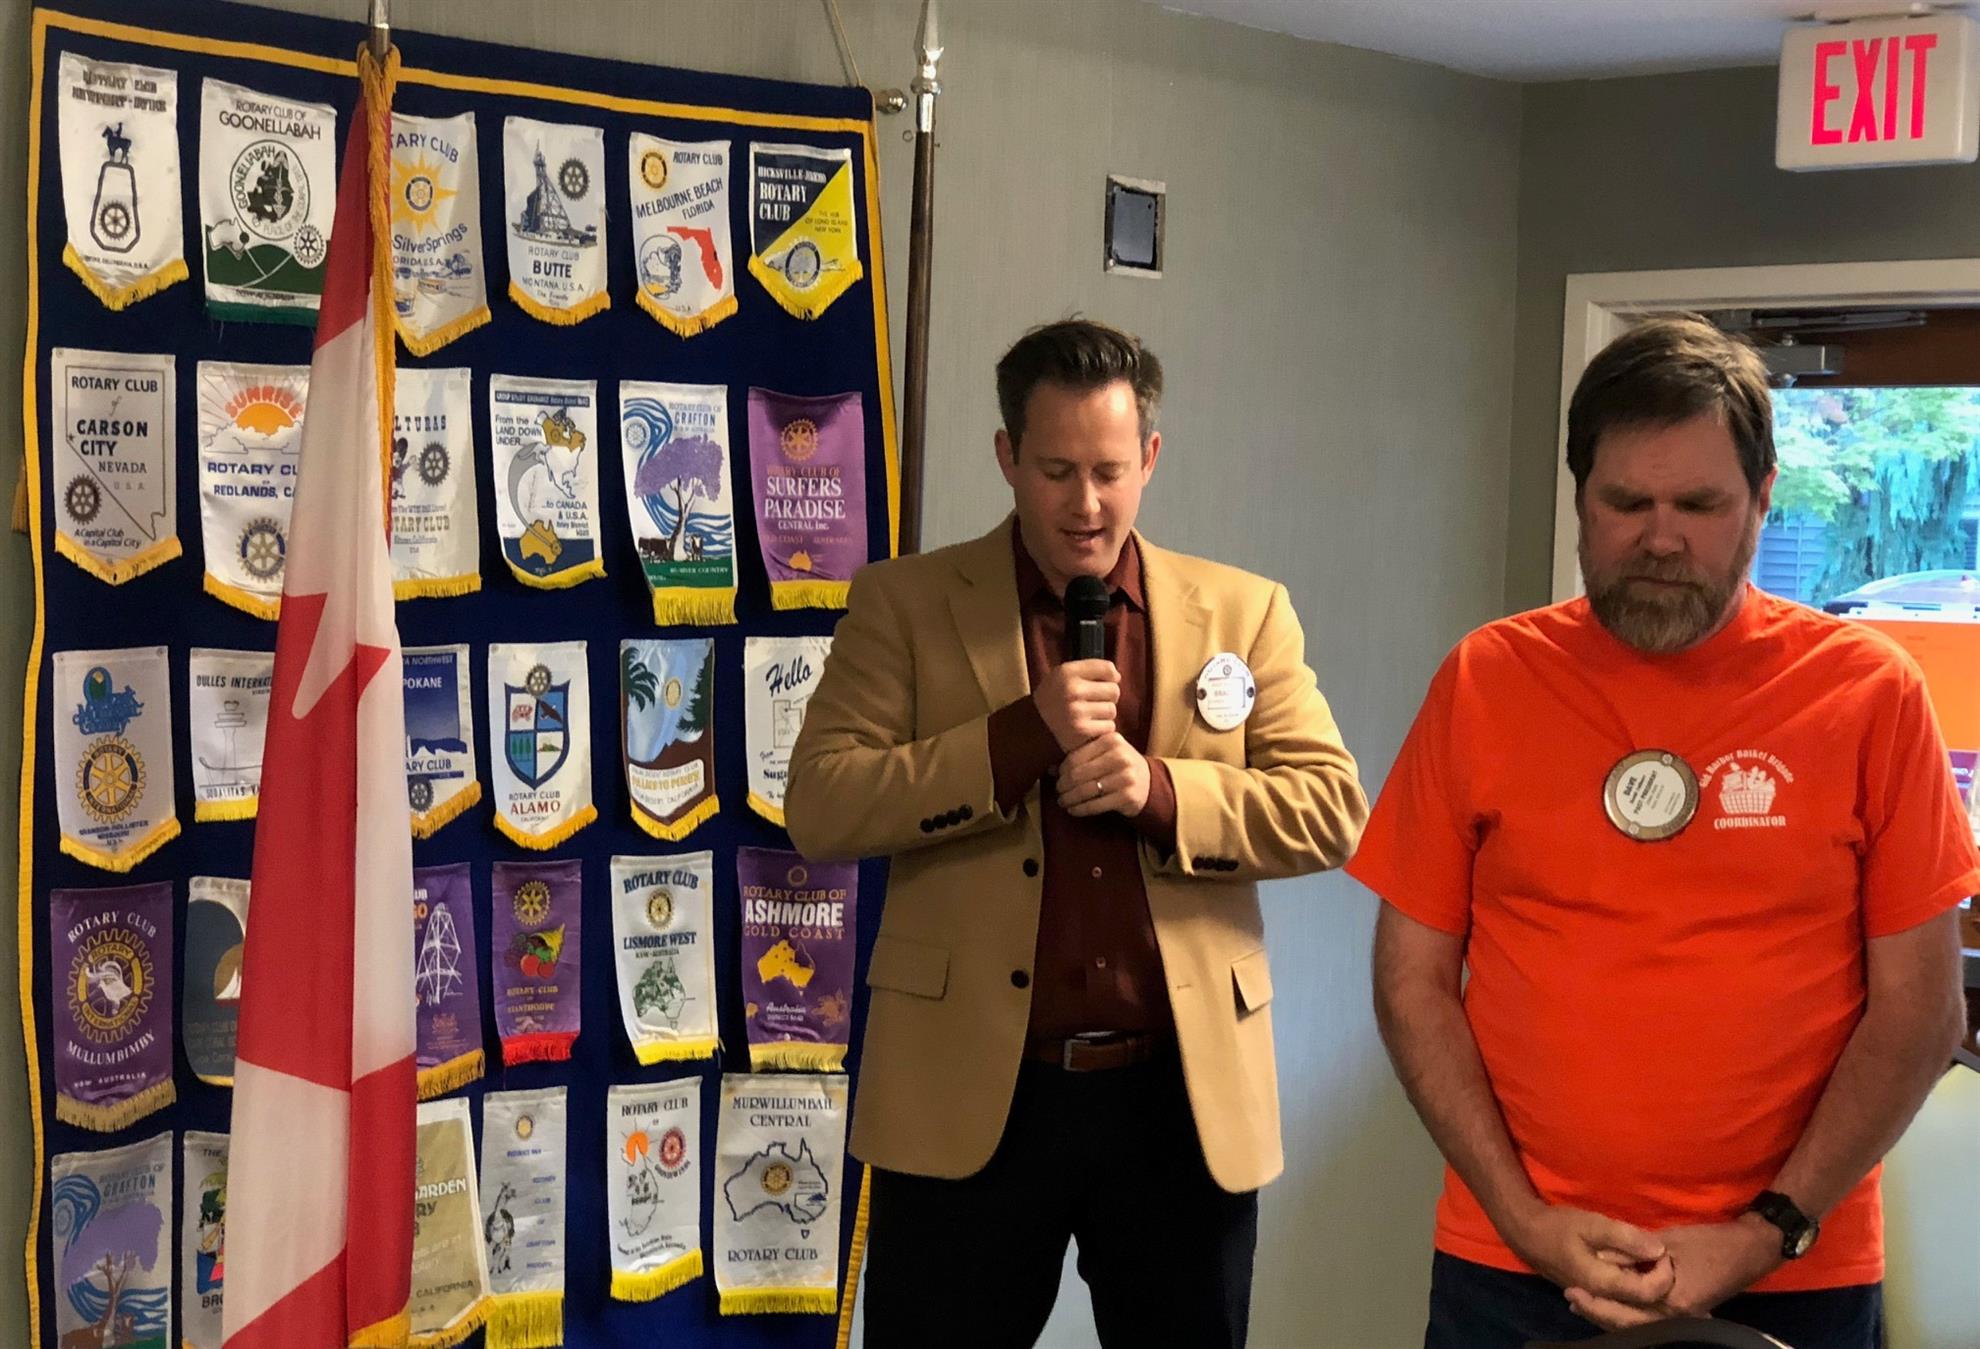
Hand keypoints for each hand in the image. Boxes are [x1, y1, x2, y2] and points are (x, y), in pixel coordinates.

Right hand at [1032, 659, 1118, 753]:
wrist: (1033, 727)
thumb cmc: (1055, 699)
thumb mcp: (1064, 676)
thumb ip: (1090, 670)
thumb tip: (1117, 676)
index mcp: (1067, 672)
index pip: (1109, 669)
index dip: (1109, 678)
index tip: (1099, 684)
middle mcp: (1071, 690)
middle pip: (1114, 690)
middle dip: (1107, 698)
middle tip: (1092, 703)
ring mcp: (1076, 711)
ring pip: (1112, 710)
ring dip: (1104, 715)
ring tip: (1088, 716)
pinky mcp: (1081, 730)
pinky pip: (1109, 727)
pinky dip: (1102, 729)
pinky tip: (1088, 728)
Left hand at [1056, 731, 1151, 817]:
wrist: (1148, 782)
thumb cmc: (1118, 765)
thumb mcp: (1103, 754)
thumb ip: (1079, 757)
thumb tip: (1049, 769)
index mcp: (1111, 740)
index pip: (1076, 756)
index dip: (1062, 769)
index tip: (1057, 776)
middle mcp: (1120, 756)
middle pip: (1078, 774)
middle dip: (1063, 785)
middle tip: (1058, 790)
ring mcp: (1125, 777)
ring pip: (1086, 791)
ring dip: (1069, 799)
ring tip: (1062, 801)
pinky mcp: (1127, 796)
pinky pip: (1096, 805)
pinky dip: (1081, 809)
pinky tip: (1073, 810)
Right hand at [1504, 1204, 1674, 1318]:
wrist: (1526, 1234)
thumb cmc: (1558, 1227)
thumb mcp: (1592, 1224)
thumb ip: (1625, 1237)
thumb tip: (1659, 1250)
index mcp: (1603, 1283)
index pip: (1649, 1291)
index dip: (1664, 1273)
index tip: (1663, 1251)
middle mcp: (1602, 1298)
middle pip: (1644, 1303)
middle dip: (1658, 1279)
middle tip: (1657, 1254)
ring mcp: (1597, 1299)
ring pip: (1634, 1303)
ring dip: (1646, 1283)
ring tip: (1646, 1259)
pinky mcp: (1593, 1294)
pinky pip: (1621, 1299)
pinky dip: (1633, 1286)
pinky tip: (1632, 1268)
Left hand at [1565, 1216, 1780, 1328]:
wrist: (1749, 1250)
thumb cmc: (1711, 1242)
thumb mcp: (1667, 1241)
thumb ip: (1632, 1252)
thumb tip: (1599, 1257)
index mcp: (1673, 1303)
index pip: (1626, 1312)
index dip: (1597, 1303)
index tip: (1573, 1291)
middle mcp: (1676, 1318)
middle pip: (1629, 1325)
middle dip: (1598, 1313)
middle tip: (1571, 1299)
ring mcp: (1682, 1319)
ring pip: (1638, 1326)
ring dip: (1609, 1315)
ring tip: (1581, 1304)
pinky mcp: (1684, 1313)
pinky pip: (1650, 1319)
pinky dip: (1628, 1313)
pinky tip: (1608, 1304)